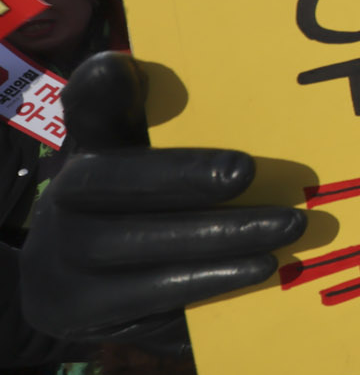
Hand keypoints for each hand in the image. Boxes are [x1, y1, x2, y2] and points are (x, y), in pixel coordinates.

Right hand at [21, 53, 305, 355]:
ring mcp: (61, 260)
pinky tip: (260, 269)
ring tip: (285, 229)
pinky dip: (209, 282)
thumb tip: (210, 81)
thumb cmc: (140, 210)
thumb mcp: (148, 163)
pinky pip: (150, 297)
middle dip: (183, 178)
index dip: (99, 89)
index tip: (122, 64)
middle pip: (110, 183)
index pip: (85, 110)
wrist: (78, 291)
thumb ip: (169, 125)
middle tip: (248, 171)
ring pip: (137, 246)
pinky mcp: (81, 310)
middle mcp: (60, 201)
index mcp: (84, 152)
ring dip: (218, 240)